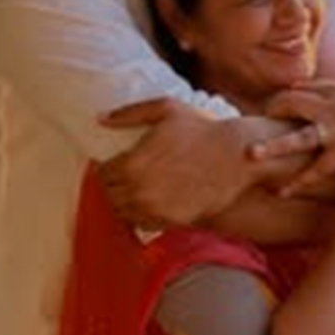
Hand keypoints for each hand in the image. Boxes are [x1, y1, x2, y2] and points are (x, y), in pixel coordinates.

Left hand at [95, 98, 253, 226]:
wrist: (235, 155)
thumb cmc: (201, 129)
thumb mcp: (166, 109)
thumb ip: (129, 113)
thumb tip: (99, 118)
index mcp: (132, 163)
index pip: (102, 174)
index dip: (107, 169)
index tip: (116, 165)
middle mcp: (139, 190)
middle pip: (109, 196)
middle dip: (114, 186)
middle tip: (124, 178)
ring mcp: (155, 208)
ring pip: (122, 213)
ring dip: (125, 203)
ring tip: (136, 191)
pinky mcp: (171, 221)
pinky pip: (142, 224)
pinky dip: (141, 215)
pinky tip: (150, 202)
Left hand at [251, 80, 334, 196]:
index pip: (302, 88)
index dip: (285, 96)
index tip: (275, 105)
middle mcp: (332, 106)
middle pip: (290, 102)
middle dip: (272, 110)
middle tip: (258, 121)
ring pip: (296, 137)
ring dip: (271, 146)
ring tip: (250, 153)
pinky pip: (315, 170)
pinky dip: (297, 182)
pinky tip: (280, 192)